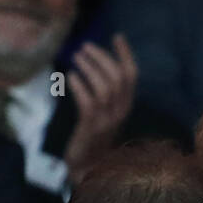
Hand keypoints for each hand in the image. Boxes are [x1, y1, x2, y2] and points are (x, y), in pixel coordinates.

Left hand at [64, 34, 138, 186]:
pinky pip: (88, 102)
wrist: (88, 166)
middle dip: (102, 58)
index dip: (126, 54)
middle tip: (85, 47)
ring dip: (90, 68)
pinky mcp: (91, 127)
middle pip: (118, 77)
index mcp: (126, 105)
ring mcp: (107, 120)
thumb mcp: (102, 111)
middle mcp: (121, 111)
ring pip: (105, 87)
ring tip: (76, 57)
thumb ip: (103, 90)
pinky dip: (79, 86)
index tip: (116, 36)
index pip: (132, 75)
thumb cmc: (92, 135)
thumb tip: (92, 61)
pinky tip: (70, 77)